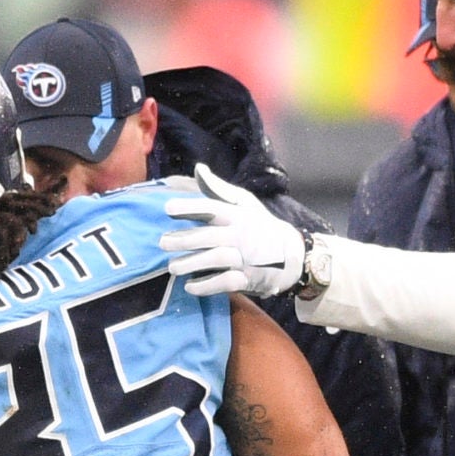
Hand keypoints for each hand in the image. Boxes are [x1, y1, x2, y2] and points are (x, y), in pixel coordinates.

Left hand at [159, 164, 306, 297]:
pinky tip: (190, 286)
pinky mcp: (247, 279)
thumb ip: (218, 189)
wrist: (291, 256)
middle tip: (162, 243)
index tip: (168, 209)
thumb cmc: (261, 226)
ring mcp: (244, 258)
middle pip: (209, 236)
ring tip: (173, 268)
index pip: (212, 208)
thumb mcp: (244, 203)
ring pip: (215, 259)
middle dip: (184, 240)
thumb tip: (198, 169)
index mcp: (237, 215)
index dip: (190, 208)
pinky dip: (206, 286)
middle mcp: (240, 235)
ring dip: (192, 263)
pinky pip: (225, 282)